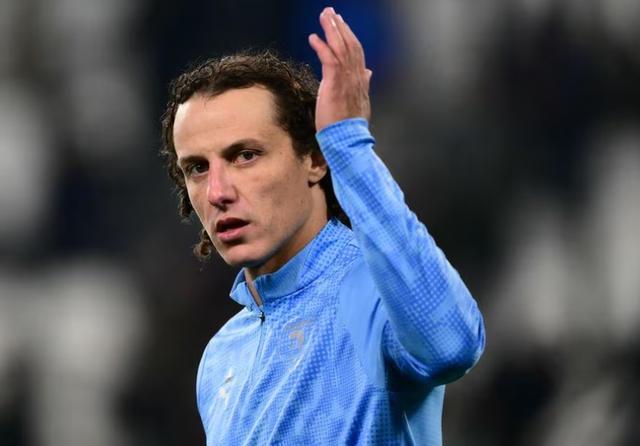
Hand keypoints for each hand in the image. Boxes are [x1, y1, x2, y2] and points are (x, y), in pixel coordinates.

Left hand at [309, 7, 371, 131]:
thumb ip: (363, 84)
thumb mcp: (359, 102)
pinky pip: (328, 59)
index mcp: (360, 80)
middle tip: (331, 12)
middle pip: (350, 45)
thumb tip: (368, 72)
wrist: (347, 140)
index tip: (341, 24)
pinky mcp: (334, 84)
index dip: (349, 36)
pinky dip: (321, 46)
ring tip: (324, 16)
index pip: (356, 52)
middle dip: (340, 26)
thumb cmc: (349, 126)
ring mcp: (346, 80)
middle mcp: (355, 76)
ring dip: (331, 30)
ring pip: (341, 48)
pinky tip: (313, 37)